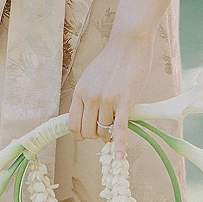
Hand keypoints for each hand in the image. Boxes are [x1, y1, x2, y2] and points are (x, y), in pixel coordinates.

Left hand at [67, 30, 153, 158]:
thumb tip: (87, 118)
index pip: (72, 125)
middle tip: (104, 130)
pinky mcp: (124, 102)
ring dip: (109, 133)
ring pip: (104, 131)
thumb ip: (87, 97)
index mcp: (80, 92)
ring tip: (116, 123)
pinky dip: (119, 145)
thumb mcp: (91, 78)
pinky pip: (119, 130)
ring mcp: (107, 100)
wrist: (129, 43)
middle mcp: (90, 97)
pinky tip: (119, 157)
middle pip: (88, 131)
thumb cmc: (112, 61)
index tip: (87, 134)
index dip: (79, 134)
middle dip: (95, 135)